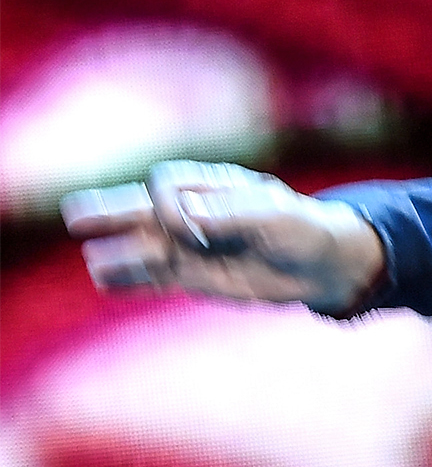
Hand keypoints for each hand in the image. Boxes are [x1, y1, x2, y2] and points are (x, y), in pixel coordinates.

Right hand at [61, 161, 385, 314]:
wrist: (320, 264)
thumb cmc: (304, 229)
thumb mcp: (279, 218)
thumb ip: (235, 215)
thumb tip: (190, 215)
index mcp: (210, 185)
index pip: (167, 184)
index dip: (168, 204)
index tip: (191, 228)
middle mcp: (191, 211)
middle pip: (140, 207)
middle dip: (110, 210)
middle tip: (76, 214)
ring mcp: (188, 244)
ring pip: (141, 245)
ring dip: (119, 253)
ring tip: (95, 263)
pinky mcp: (192, 274)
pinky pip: (154, 276)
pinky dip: (131, 278)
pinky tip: (105, 281)